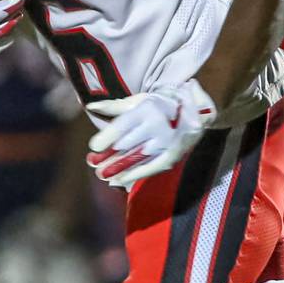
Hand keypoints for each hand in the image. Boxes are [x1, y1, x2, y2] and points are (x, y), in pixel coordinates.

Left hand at [85, 79, 214, 189]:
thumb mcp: (137, 101)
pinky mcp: (173, 154)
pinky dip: (135, 175)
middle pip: (128, 144)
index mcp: (147, 109)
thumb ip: (113, 106)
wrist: (193, 109)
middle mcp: (157, 125)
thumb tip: (90, 107)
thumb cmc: (158, 104)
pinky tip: (120, 181)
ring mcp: (167, 141)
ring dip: (119, 168)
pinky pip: (152, 167)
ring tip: (102, 175)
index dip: (107, 137)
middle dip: (109, 156)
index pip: (123, 125)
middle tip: (93, 164)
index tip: (94, 147)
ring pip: (138, 158)